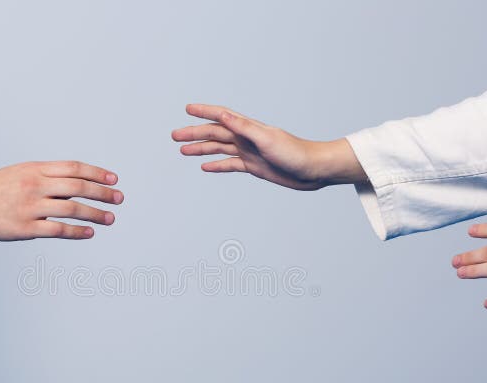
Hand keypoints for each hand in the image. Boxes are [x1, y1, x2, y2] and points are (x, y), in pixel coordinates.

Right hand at [0, 162, 124, 239]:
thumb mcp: (21, 172)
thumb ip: (47, 177)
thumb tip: (75, 184)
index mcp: (35, 169)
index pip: (74, 168)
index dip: (96, 173)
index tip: (113, 179)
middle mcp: (35, 185)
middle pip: (78, 187)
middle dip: (102, 193)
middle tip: (119, 198)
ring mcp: (31, 207)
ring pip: (72, 208)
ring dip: (95, 214)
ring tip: (110, 218)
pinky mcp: (25, 227)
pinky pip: (58, 229)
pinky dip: (77, 231)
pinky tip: (89, 232)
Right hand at [172, 104, 366, 189]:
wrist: (312, 170)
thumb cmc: (294, 152)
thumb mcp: (267, 139)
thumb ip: (244, 127)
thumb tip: (223, 115)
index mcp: (248, 128)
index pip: (221, 116)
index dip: (204, 112)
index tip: (187, 109)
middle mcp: (246, 138)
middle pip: (214, 133)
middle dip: (194, 133)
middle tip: (174, 135)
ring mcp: (249, 152)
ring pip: (218, 148)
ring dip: (200, 148)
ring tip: (182, 151)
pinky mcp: (253, 166)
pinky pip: (229, 164)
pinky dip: (216, 165)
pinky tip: (205, 166)